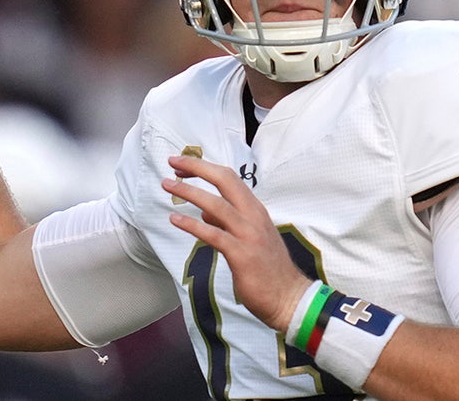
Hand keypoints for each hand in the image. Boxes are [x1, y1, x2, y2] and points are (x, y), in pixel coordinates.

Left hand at [162, 155, 312, 331]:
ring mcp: (249, 234)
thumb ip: (228, 223)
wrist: (290, 297)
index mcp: (256, 210)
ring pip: (216, 205)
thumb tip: (205, 211)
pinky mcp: (241, 254)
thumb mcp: (250, 238)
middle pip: (225, 181)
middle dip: (197, 167)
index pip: (230, 179)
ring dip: (189, 192)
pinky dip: (192, 225)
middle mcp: (254, 216)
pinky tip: (175, 219)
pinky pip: (213, 235)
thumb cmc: (269, 269)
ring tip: (168, 185)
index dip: (206, 168)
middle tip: (173, 161)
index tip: (184, 164)